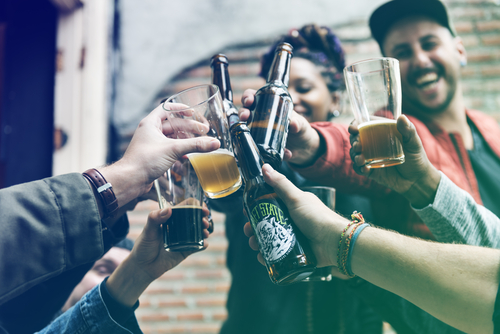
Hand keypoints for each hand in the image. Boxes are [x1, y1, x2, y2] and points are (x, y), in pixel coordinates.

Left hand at [100, 104, 219, 207]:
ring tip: (199, 142)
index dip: (180, 108)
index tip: (193, 112)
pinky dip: (180, 150)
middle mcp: (150, 132)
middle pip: (173, 124)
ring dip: (185, 139)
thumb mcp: (173, 149)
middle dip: (189, 127)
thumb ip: (195, 145)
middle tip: (204, 131)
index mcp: (151, 123)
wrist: (131, 180)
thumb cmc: (144, 160)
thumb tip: (214, 143)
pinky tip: (188, 155)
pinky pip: (169, 149)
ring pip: (172, 137)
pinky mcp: (154, 155)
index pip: (166, 108)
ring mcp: (152, 144)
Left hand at [106, 206, 209, 306]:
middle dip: (203, 217)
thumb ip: (155, 219)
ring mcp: (184, 239)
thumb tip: (169, 210)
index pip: (186, 207)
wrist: (143, 267)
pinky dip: (204, 244)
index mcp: (171, 218)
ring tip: (205, 231)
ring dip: (205, 229)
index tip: (201, 207)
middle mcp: (179, 227)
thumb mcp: (147, 231)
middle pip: (196, 218)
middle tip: (205, 220)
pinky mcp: (187, 250)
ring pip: (199, 231)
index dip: (195, 205)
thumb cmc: (143, 246)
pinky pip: (198, 246)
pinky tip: (204, 243)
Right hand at [240, 89, 321, 164]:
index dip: (248, 96)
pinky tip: (270, 150)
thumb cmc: (300, 129)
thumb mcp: (301, 124)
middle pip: (245, 110)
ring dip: (241, 127)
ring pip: (243, 127)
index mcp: (269, 106)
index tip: (250, 101)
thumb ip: (298, 123)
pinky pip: (254, 145)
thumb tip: (293, 124)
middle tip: (245, 116)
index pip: (254, 97)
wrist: (303, 148)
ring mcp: (258, 131)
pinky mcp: (259, 145)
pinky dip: (257, 148)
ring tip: (247, 130)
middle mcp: (260, 118)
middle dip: (242, 111)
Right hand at [243, 164, 348, 267]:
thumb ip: (280, 184)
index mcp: (293, 206)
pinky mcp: (294, 252)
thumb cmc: (317, 217)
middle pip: (267, 223)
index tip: (248, 212)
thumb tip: (265, 167)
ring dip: (258, 242)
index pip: (270, 205)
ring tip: (254, 244)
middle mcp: (292, 221)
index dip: (257, 208)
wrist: (333, 242)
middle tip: (248, 230)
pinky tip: (261, 257)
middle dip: (255, 227)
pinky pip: (277, 254)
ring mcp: (293, 237)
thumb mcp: (296, 198)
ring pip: (270, 239)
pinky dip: (267, 256)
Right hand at [349, 115, 440, 207]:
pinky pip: (359, 168)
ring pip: (355, 154)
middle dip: (354, 141)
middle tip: (358, 146)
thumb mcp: (414, 143)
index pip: (365, 126)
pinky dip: (359, 168)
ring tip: (360, 159)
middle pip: (356, 139)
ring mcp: (371, 158)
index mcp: (382, 133)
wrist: (418, 180)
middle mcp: (374, 144)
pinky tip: (365, 169)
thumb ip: (408, 130)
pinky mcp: (370, 171)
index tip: (353, 128)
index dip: (356, 125)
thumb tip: (401, 117)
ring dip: (354, 155)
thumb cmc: (417, 158)